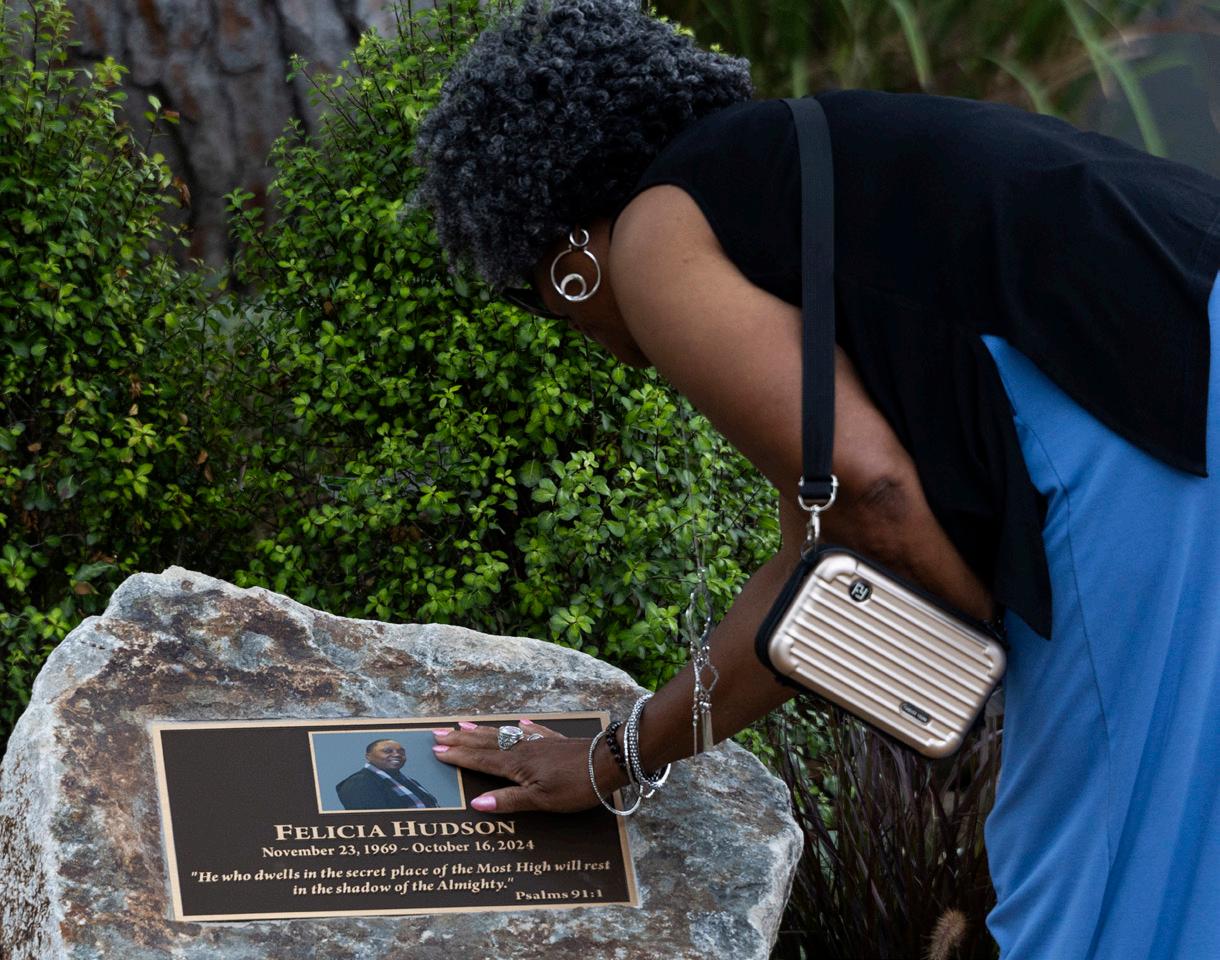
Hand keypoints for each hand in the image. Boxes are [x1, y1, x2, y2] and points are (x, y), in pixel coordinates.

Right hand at [432, 719, 609, 813]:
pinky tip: (519, 724)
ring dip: (484, 731)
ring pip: (505, 734)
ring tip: (465, 725)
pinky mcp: (557, 742)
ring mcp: (541, 743)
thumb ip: (509, 801)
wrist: (609, 762)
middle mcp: (524, 749)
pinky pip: (533, 732)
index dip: (458, 756)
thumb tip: (476, 803)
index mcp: (517, 765)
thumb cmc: (576, 786)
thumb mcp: (541, 801)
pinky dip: (522, 728)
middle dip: (462, 739)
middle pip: (487, 742)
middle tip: (439, 733)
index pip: (481, 759)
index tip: (437, 750)